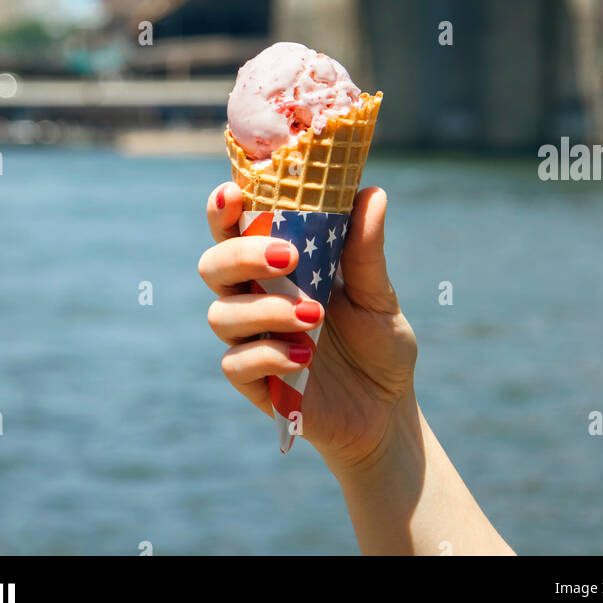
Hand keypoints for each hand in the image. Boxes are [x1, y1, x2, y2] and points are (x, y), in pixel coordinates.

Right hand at [198, 182, 417, 473]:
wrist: (388, 410)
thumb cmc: (379, 342)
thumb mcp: (378, 294)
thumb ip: (366, 249)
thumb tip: (372, 192)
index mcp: (276, 266)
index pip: (234, 229)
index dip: (222, 209)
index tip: (232, 192)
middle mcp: (254, 298)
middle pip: (213, 266)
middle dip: (241, 255)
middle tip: (286, 257)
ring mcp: (250, 340)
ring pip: (221, 313)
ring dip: (264, 309)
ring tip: (313, 315)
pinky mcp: (255, 382)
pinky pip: (236, 363)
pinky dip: (267, 354)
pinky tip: (304, 356)